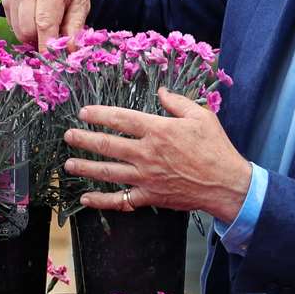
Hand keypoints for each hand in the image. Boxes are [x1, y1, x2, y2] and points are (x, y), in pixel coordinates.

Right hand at [1, 0, 90, 50]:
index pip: (44, 21)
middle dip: (40, 42)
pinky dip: (25, 30)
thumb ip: (75, 28)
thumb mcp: (82, 3)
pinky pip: (13, 25)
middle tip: (56, 43)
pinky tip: (36, 20)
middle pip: (28, 28)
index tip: (53, 62)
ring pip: (19, 30)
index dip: (47, 45)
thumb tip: (69, 53)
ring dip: (33, 38)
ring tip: (48, 30)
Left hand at [63, 87, 252, 219]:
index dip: (99, 114)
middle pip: (107, 145)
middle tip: (68, 136)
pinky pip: (121, 200)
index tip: (84, 112)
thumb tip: (161, 91)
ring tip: (68, 165)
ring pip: (108, 173)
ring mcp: (145, 177)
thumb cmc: (216, 148)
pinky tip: (86, 199)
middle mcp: (146, 153)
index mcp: (157, 130)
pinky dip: (101, 201)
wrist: (226, 184)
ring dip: (86, 168)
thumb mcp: (201, 116)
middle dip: (84, 140)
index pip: (120, 119)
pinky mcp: (149, 197)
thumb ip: (177, 102)